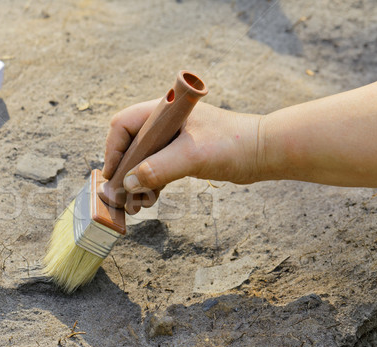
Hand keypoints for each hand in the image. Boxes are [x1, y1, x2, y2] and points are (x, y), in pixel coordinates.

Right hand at [102, 100, 261, 213]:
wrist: (263, 152)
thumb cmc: (232, 144)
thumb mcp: (192, 156)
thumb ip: (158, 169)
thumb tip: (128, 184)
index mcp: (163, 112)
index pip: (123, 125)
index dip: (113, 150)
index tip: (113, 176)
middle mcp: (163, 122)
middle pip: (129, 144)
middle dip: (124, 172)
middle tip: (122, 197)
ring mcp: (172, 138)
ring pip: (141, 159)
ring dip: (135, 182)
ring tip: (137, 205)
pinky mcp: (180, 153)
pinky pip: (154, 168)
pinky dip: (149, 184)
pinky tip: (149, 200)